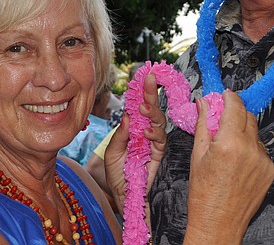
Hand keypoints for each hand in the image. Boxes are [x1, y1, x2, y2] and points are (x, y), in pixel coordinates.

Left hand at [104, 73, 166, 213]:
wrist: (124, 198)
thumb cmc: (118, 175)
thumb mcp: (112, 154)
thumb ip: (120, 136)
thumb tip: (128, 116)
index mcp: (133, 128)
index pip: (138, 106)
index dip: (141, 91)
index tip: (142, 75)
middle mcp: (145, 132)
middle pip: (151, 109)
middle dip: (152, 93)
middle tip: (150, 79)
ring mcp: (153, 142)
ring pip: (159, 121)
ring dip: (153, 112)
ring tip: (144, 107)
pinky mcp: (160, 154)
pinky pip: (161, 141)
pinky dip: (154, 134)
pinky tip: (146, 131)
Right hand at [184, 90, 273, 243]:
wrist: (218, 223)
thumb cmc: (204, 195)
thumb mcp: (197, 155)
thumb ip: (204, 124)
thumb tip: (204, 104)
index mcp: (229, 143)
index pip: (235, 106)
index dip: (229, 97)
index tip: (225, 95)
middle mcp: (249, 149)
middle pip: (247, 116)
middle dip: (236, 114)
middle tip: (223, 121)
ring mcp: (262, 160)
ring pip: (255, 133)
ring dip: (243, 133)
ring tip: (228, 149)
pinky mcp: (270, 170)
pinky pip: (261, 150)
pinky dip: (251, 150)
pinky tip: (238, 162)